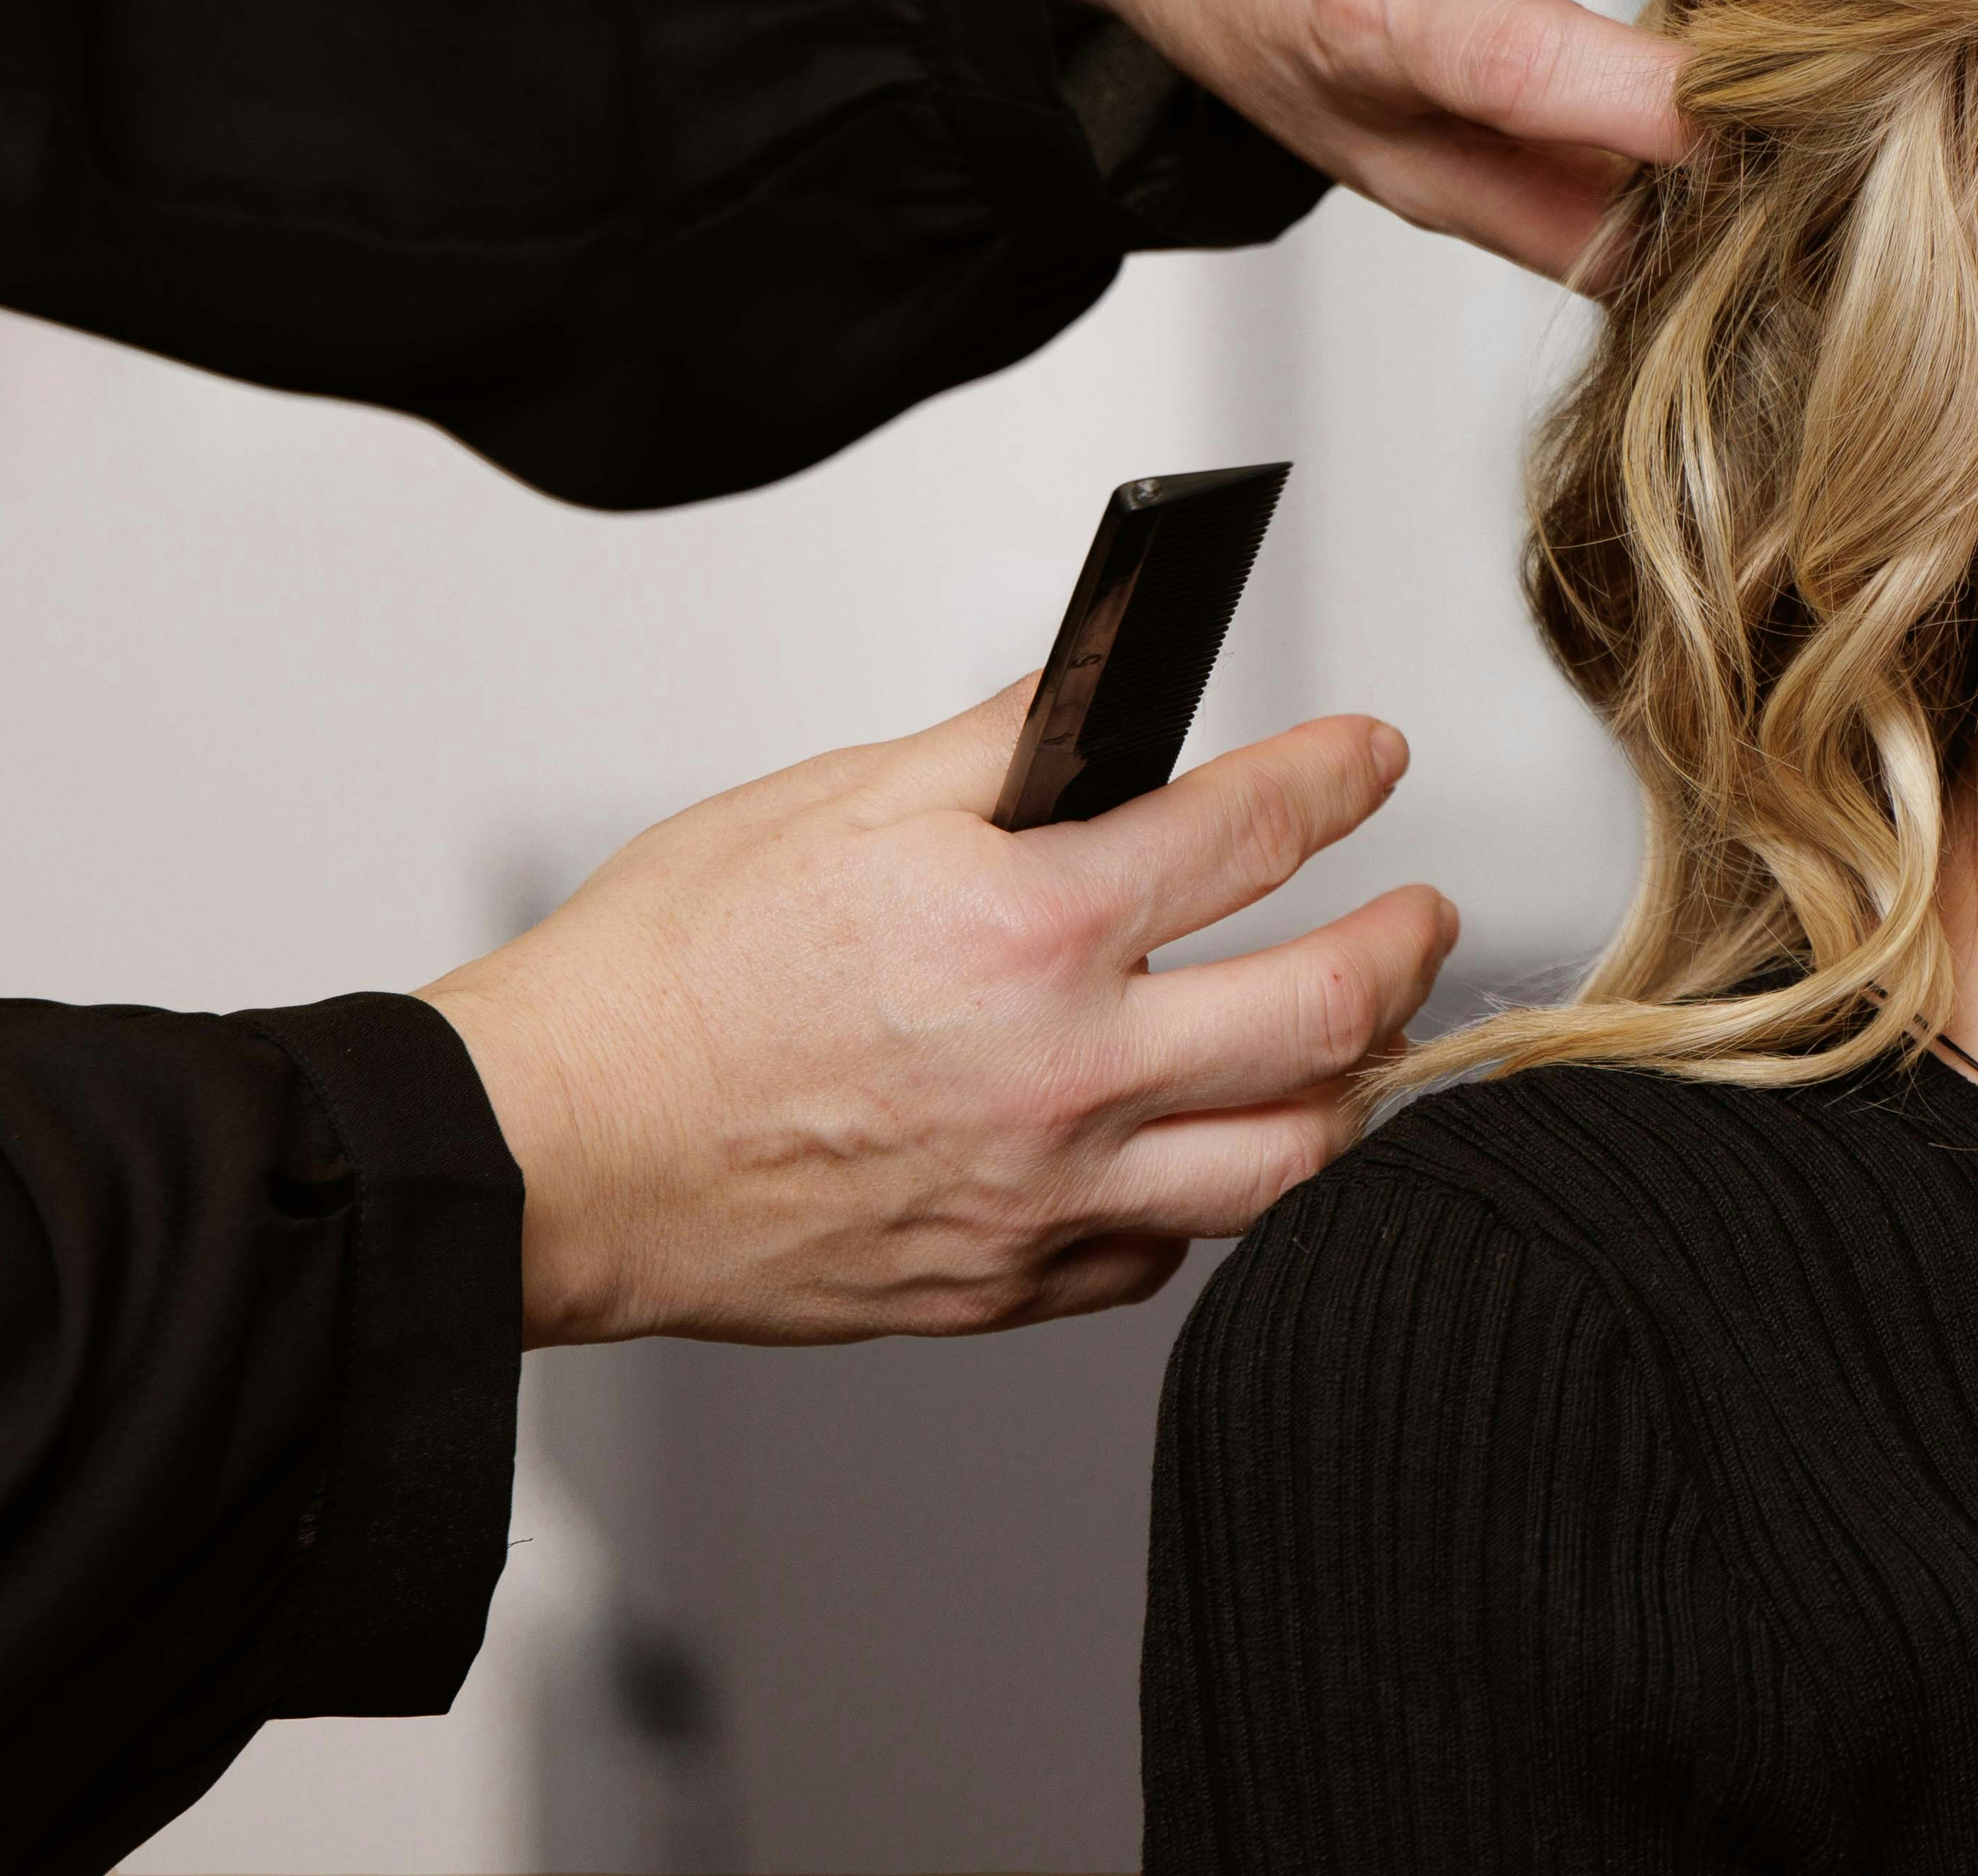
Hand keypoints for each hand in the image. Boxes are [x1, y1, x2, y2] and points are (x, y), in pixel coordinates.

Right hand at [421, 685, 1456, 1346]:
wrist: (556, 1148)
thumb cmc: (665, 977)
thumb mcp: (840, 798)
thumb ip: (1007, 744)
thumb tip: (1113, 690)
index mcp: (1027, 930)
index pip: (1256, 830)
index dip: (1342, 776)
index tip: (1373, 759)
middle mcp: (1059, 1077)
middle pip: (1326, 1014)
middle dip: (1405, 946)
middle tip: (1421, 913)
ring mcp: (1038, 1199)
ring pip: (1279, 1165)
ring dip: (1345, 1091)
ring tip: (1356, 1041)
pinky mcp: (996, 1286)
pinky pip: (1161, 1258)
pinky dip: (1205, 1199)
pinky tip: (1203, 1148)